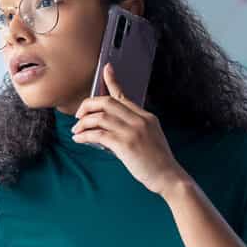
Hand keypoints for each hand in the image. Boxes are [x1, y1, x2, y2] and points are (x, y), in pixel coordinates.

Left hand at [72, 63, 186, 195]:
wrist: (169, 177)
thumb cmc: (158, 162)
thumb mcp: (150, 137)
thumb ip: (134, 128)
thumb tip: (110, 128)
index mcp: (146, 117)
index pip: (124, 96)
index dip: (112, 82)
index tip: (106, 69)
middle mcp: (139, 120)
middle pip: (107, 102)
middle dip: (88, 105)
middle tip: (78, 115)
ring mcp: (133, 131)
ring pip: (100, 117)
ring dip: (84, 123)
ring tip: (76, 130)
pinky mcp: (126, 145)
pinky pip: (99, 134)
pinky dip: (85, 135)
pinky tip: (79, 139)